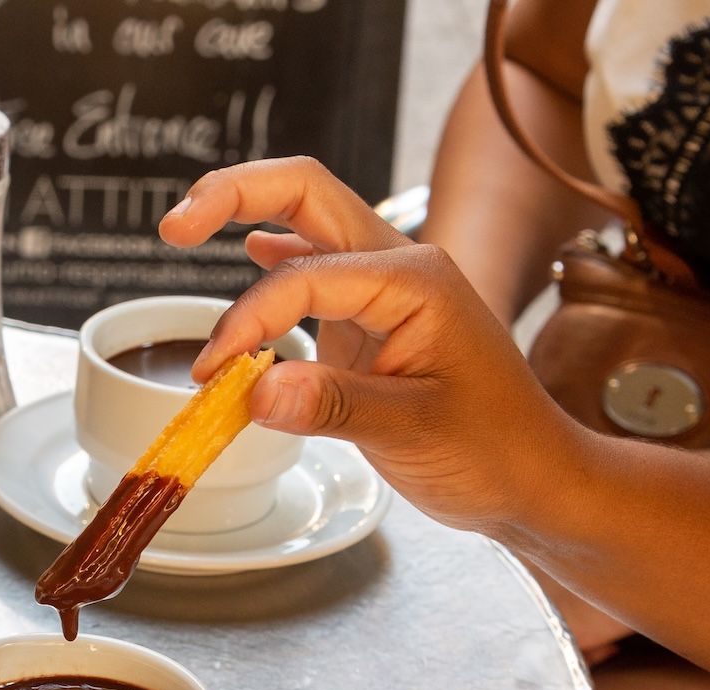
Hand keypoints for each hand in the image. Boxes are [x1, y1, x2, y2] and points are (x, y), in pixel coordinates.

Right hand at [158, 157, 580, 535]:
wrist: (536, 477)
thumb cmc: (495, 450)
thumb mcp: (414, 431)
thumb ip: (332, 405)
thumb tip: (253, 390)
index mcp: (416, 280)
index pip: (304, 277)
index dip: (247, 321)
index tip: (214, 377)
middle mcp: (400, 267)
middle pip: (307, 193)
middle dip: (235, 195)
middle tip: (173, 226)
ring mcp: (384, 290)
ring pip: (308, 220)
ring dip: (246, 213)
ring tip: (183, 229)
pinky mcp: (372, 320)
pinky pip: (315, 266)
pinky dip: (274, 254)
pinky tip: (247, 247)